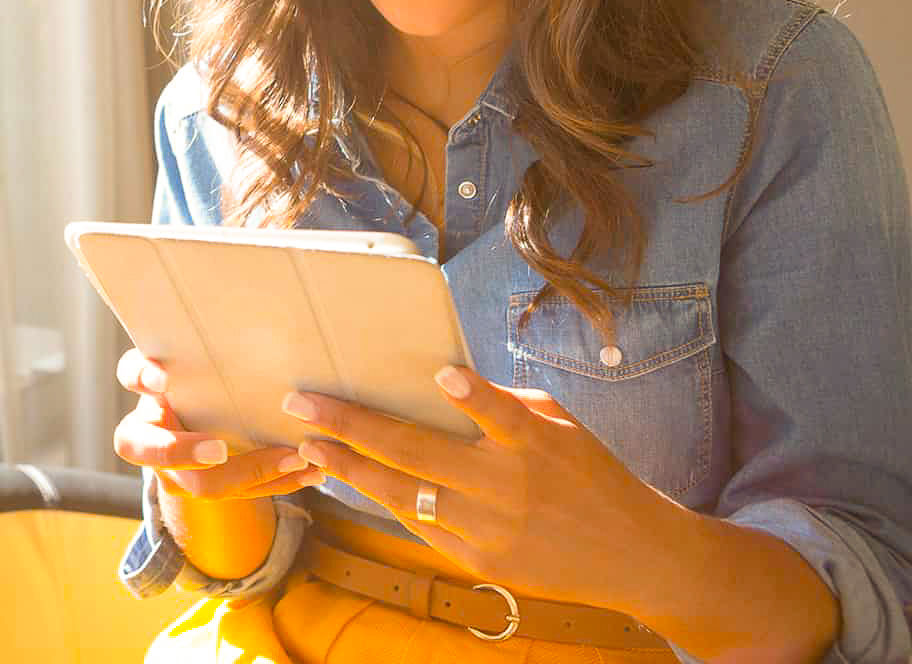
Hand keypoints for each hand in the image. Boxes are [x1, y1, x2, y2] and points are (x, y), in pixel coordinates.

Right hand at [112, 348, 323, 499]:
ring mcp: (178, 469)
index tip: (162, 379)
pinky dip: (279, 482)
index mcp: (148, 384)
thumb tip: (239, 296)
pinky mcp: (212, 485)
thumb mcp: (199, 353)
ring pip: (204, 483)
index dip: (141, 379)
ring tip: (296, 458)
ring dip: (252, 472)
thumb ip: (205, 338)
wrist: (207, 412)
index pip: (131, 378)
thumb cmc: (206, 371)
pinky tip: (311, 474)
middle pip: (155, 453)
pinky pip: (242, 493)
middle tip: (219, 450)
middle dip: (186, 454)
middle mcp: (152, 435)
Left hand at [280, 365, 681, 610]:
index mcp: (537, 445)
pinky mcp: (483, 562)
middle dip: (353, 425)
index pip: (503, 415)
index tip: (442, 376)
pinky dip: (388, 501)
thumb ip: (510, 406)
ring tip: (311, 447)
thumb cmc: (593, 475)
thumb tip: (451, 383)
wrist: (635, 557)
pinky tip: (353, 480)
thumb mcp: (564, 427)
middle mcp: (509, 488)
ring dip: (351, 469)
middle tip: (303, 404)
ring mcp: (492, 529)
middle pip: (421, 453)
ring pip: (405, 495)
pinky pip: (422, 526)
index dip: (474, 396)